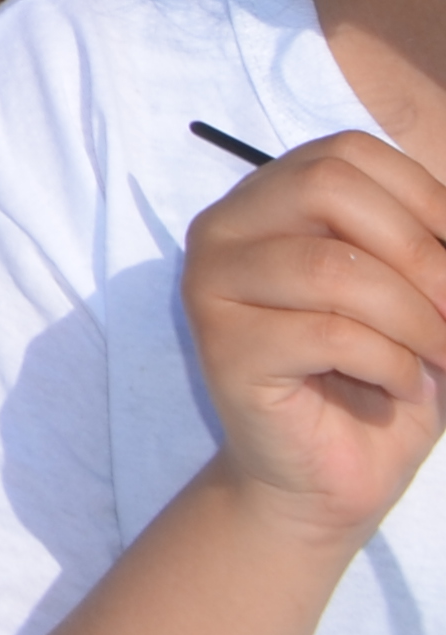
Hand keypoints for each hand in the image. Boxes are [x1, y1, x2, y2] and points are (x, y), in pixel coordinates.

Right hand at [183, 130, 445, 548]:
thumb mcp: (416, 299)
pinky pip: (329, 335)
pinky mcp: (225, 348)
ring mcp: (212, 285)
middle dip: (421, 255)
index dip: (425, 199)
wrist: (327, 481)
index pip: (346, 153)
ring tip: (434, 358)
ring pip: (333, 269)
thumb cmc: (379, 380)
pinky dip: (391, 365)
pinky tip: (397, 389)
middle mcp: (224, 227)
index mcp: (267, 200)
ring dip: (414, 321)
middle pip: (329, 188)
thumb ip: (429, 251)